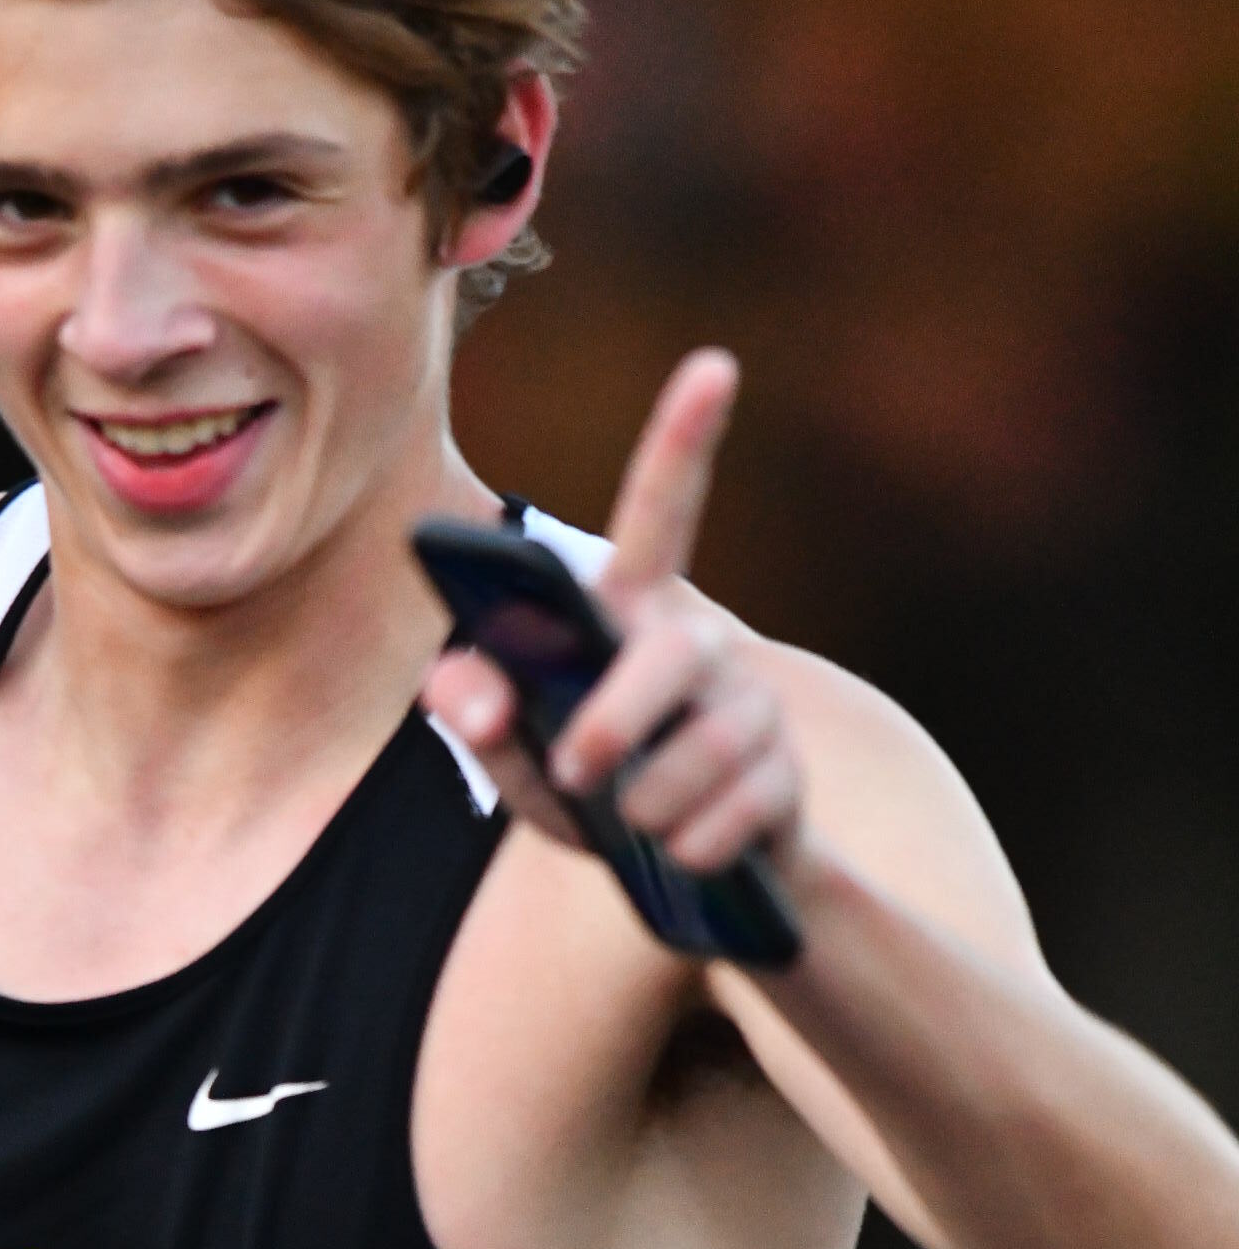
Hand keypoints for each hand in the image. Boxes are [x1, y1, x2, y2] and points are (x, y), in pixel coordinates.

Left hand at [423, 349, 804, 877]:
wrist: (681, 883)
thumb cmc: (588, 794)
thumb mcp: (513, 757)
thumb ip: (472, 710)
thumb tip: (460, 684)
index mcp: (633, 616)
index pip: (663, 514)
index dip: (685, 441)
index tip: (715, 366)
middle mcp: (703, 645)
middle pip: (673, 654)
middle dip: (618, 716)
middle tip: (577, 768)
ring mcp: (754, 709)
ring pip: (706, 746)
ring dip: (652, 801)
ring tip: (632, 821)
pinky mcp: (787, 779)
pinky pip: (740, 810)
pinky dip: (694, 843)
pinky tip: (685, 849)